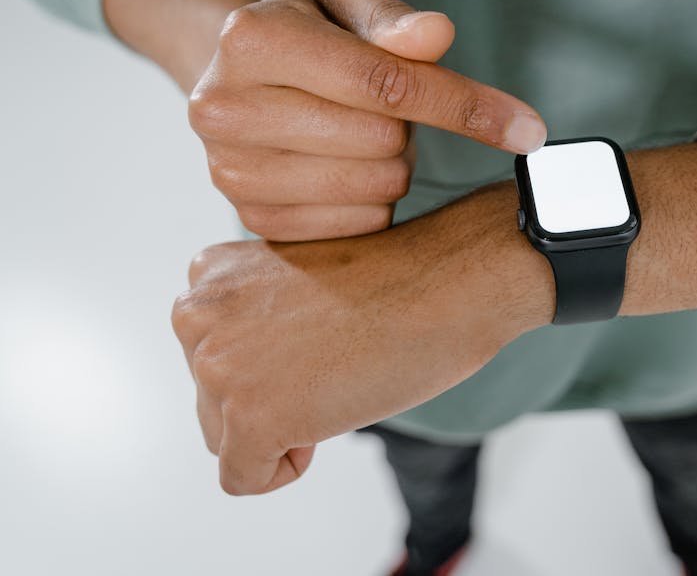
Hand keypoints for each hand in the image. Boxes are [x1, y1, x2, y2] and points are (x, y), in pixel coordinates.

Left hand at [172, 183, 552, 494]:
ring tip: (336, 380)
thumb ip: (252, 312)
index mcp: (209, 272)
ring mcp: (218, 367)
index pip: (210, 351)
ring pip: (223, 440)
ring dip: (280, 428)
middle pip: (211, 399)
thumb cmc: (394, 277)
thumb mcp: (295, 276)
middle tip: (333, 362)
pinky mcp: (249, 417)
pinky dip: (287, 467)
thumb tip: (249, 368)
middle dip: (270, 397)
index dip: (271, 360)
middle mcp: (198, 314)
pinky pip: (244, 477)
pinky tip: (332, 416)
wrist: (446, 283)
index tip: (320, 338)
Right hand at [187, 0, 546, 240]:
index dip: (463, 104)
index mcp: (251, 38)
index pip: (382, 81)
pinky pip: (359, 225)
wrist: (245, 76)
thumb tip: (435, 35)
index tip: (527, 128)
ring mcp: (231, 171)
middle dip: (410, 125)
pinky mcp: (251, 219)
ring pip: (376, 186)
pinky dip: (376, 199)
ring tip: (364, 132)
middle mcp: (223, 107)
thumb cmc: (313, 29)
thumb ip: (394, 15)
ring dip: (396, 162)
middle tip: (388, 107)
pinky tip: (350, 168)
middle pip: (383, 138)